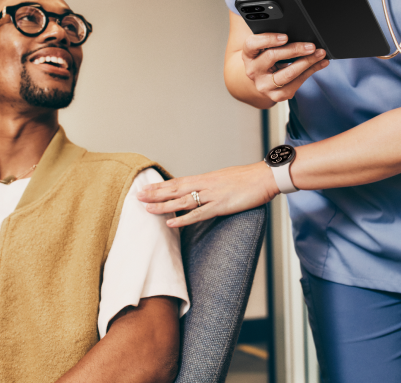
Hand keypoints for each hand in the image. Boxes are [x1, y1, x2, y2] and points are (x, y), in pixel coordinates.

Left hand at [137, 161, 279, 227]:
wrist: (264, 177)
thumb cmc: (247, 178)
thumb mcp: (223, 178)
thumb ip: (210, 185)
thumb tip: (199, 190)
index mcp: (204, 178)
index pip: (176, 182)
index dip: (159, 186)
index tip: (145, 189)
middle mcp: (204, 185)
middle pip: (174, 189)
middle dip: (155, 194)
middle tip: (137, 197)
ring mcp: (212, 195)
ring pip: (182, 201)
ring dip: (163, 205)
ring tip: (147, 208)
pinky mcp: (221, 206)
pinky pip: (198, 214)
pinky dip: (183, 219)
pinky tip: (171, 223)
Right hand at [243, 33, 327, 101]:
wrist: (261, 80)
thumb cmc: (265, 58)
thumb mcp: (264, 47)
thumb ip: (274, 39)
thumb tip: (300, 33)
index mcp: (248, 54)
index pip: (252, 44)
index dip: (268, 39)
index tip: (285, 36)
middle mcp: (253, 71)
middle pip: (272, 57)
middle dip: (294, 50)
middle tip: (310, 46)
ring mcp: (264, 85)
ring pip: (287, 74)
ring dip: (307, 63)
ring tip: (319, 54)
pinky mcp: (276, 95)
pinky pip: (296, 84)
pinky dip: (310, 72)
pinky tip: (318, 64)